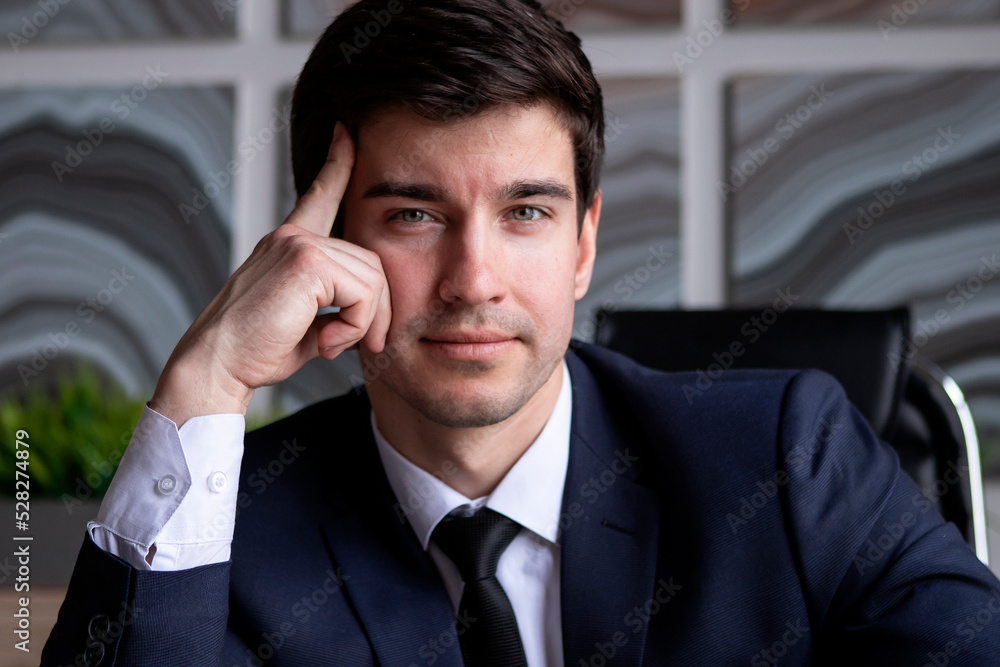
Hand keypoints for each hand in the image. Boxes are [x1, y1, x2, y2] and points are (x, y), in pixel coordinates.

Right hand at [149, 122, 390, 425]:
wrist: (216, 366)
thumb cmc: (256, 352)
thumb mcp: (306, 322)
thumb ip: (335, 305)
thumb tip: (372, 314)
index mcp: (289, 245)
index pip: (318, 196)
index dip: (337, 164)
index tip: (347, 132)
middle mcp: (293, 236)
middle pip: (372, 262)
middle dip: (377, 310)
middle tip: (362, 344)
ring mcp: (299, 244)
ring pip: (373, 279)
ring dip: (364, 323)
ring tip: (333, 346)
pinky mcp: (306, 261)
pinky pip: (363, 294)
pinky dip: (355, 326)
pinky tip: (326, 344)